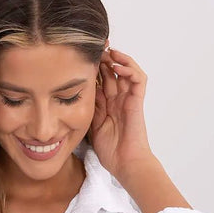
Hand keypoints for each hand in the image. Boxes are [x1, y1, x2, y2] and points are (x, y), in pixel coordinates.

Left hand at [90, 41, 154, 180]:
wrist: (126, 163)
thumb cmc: (111, 151)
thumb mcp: (91, 126)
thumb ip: (87, 110)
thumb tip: (75, 95)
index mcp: (107, 105)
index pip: (100, 81)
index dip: (93, 69)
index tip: (80, 60)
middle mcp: (118, 100)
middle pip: (112, 72)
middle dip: (103, 59)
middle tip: (93, 49)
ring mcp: (128, 99)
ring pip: (126, 70)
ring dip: (117, 59)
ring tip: (106, 52)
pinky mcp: (137, 101)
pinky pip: (138, 79)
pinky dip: (130, 69)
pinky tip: (117, 65)